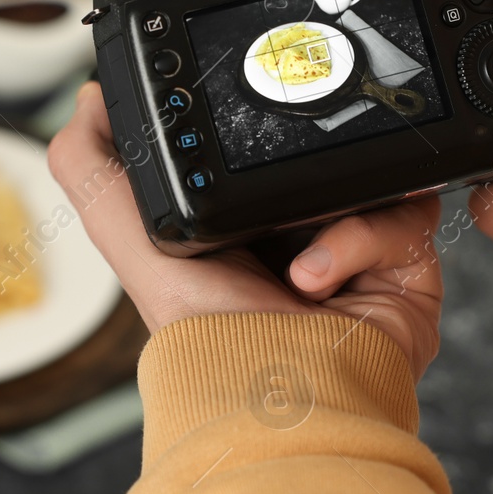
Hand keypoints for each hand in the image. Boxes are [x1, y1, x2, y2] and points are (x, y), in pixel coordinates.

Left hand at [48, 82, 442, 376]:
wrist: (278, 394)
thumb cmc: (205, 337)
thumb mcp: (127, 239)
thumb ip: (93, 168)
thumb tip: (88, 98)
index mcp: (243, 230)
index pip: (259, 157)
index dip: (253, 138)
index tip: (241, 122)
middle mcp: (301, 239)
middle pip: (322, 161)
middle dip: (304, 171)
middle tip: (277, 192)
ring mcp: (358, 256)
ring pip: (368, 179)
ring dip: (330, 210)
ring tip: (293, 257)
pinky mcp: (404, 270)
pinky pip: (401, 216)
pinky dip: (358, 240)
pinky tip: (319, 279)